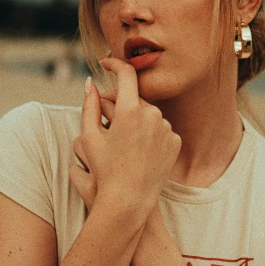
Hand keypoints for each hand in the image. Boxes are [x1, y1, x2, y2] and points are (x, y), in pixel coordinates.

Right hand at [69, 59, 180, 218]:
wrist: (129, 201)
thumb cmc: (104, 170)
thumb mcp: (89, 137)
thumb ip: (89, 105)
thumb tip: (89, 82)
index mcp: (130, 110)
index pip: (126, 74)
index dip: (115, 64)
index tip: (106, 63)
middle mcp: (153, 115)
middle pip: (135, 98)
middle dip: (121, 102)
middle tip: (105, 115)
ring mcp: (167, 128)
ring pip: (149, 114)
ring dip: (135, 119)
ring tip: (121, 140)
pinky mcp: (175, 141)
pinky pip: (161, 130)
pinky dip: (149, 134)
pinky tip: (138, 150)